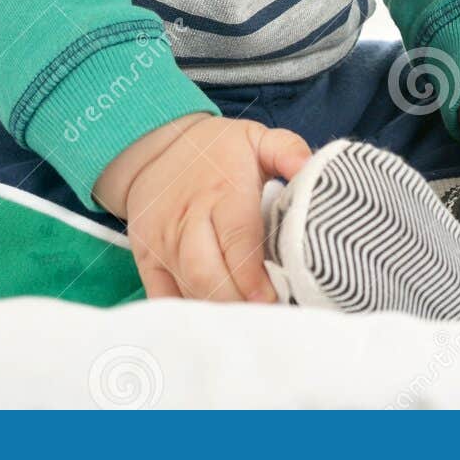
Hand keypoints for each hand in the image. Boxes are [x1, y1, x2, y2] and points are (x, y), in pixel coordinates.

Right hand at [95, 114, 313, 304]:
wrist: (157, 146)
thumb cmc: (218, 150)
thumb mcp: (256, 138)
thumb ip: (287, 151)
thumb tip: (312, 166)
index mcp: (222, 191)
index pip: (237, 242)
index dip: (254, 277)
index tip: (274, 297)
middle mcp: (188, 217)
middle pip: (209, 273)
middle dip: (238, 301)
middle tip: (264, 315)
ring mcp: (164, 239)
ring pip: (188, 287)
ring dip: (217, 309)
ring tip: (245, 320)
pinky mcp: (147, 257)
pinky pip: (162, 296)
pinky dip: (185, 313)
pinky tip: (210, 321)